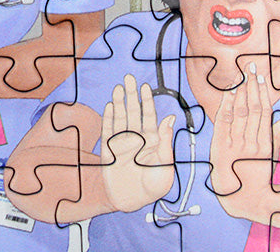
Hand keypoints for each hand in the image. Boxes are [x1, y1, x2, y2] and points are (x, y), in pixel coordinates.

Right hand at [100, 74, 175, 212]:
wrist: (131, 201)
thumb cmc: (152, 187)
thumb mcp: (165, 167)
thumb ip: (166, 143)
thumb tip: (170, 119)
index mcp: (152, 141)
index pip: (150, 116)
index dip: (148, 101)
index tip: (146, 87)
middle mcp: (137, 137)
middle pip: (134, 112)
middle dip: (132, 95)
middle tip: (129, 78)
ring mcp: (122, 141)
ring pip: (121, 117)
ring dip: (119, 102)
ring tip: (118, 88)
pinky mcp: (109, 148)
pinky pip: (108, 129)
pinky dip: (108, 117)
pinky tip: (110, 106)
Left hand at [210, 64, 279, 221]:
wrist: (241, 201)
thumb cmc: (256, 178)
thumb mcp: (269, 159)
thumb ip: (275, 138)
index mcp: (264, 144)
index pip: (264, 112)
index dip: (263, 93)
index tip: (262, 77)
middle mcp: (251, 142)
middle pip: (252, 108)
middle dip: (252, 86)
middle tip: (252, 67)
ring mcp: (236, 145)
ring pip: (240, 113)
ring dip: (240, 92)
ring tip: (241, 74)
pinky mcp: (220, 147)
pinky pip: (224, 122)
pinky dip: (226, 106)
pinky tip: (229, 93)